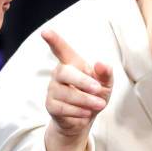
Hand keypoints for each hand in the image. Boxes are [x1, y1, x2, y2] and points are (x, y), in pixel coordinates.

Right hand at [41, 29, 112, 150]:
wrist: (85, 119)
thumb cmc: (95, 95)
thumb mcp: (106, 84)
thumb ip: (106, 73)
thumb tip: (101, 64)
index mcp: (73, 63)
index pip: (61, 49)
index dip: (54, 40)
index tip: (45, 31)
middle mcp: (59, 73)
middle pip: (65, 72)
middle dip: (83, 82)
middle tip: (99, 90)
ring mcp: (53, 89)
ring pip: (67, 93)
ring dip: (86, 100)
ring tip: (99, 105)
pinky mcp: (50, 105)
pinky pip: (63, 108)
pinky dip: (78, 111)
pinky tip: (86, 113)